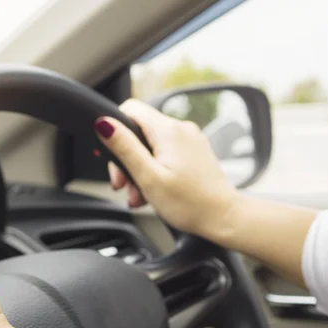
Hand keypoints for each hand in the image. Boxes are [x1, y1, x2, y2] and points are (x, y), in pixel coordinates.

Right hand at [95, 99, 239, 235]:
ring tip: (139, 195)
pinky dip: (154, 170)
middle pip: (139, 131)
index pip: (130, 109)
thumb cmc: (190, 204)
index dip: (114, 129)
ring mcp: (189, 140)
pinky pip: (165, 153)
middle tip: (123, 185)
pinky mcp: (194, 152)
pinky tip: (153, 191)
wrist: (224, 218)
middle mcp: (181, 129)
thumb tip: (104, 123)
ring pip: (151, 145)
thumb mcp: (148, 177)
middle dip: (126, 158)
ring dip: (139, 169)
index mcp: (168, 130)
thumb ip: (125, 147)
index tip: (112, 155)